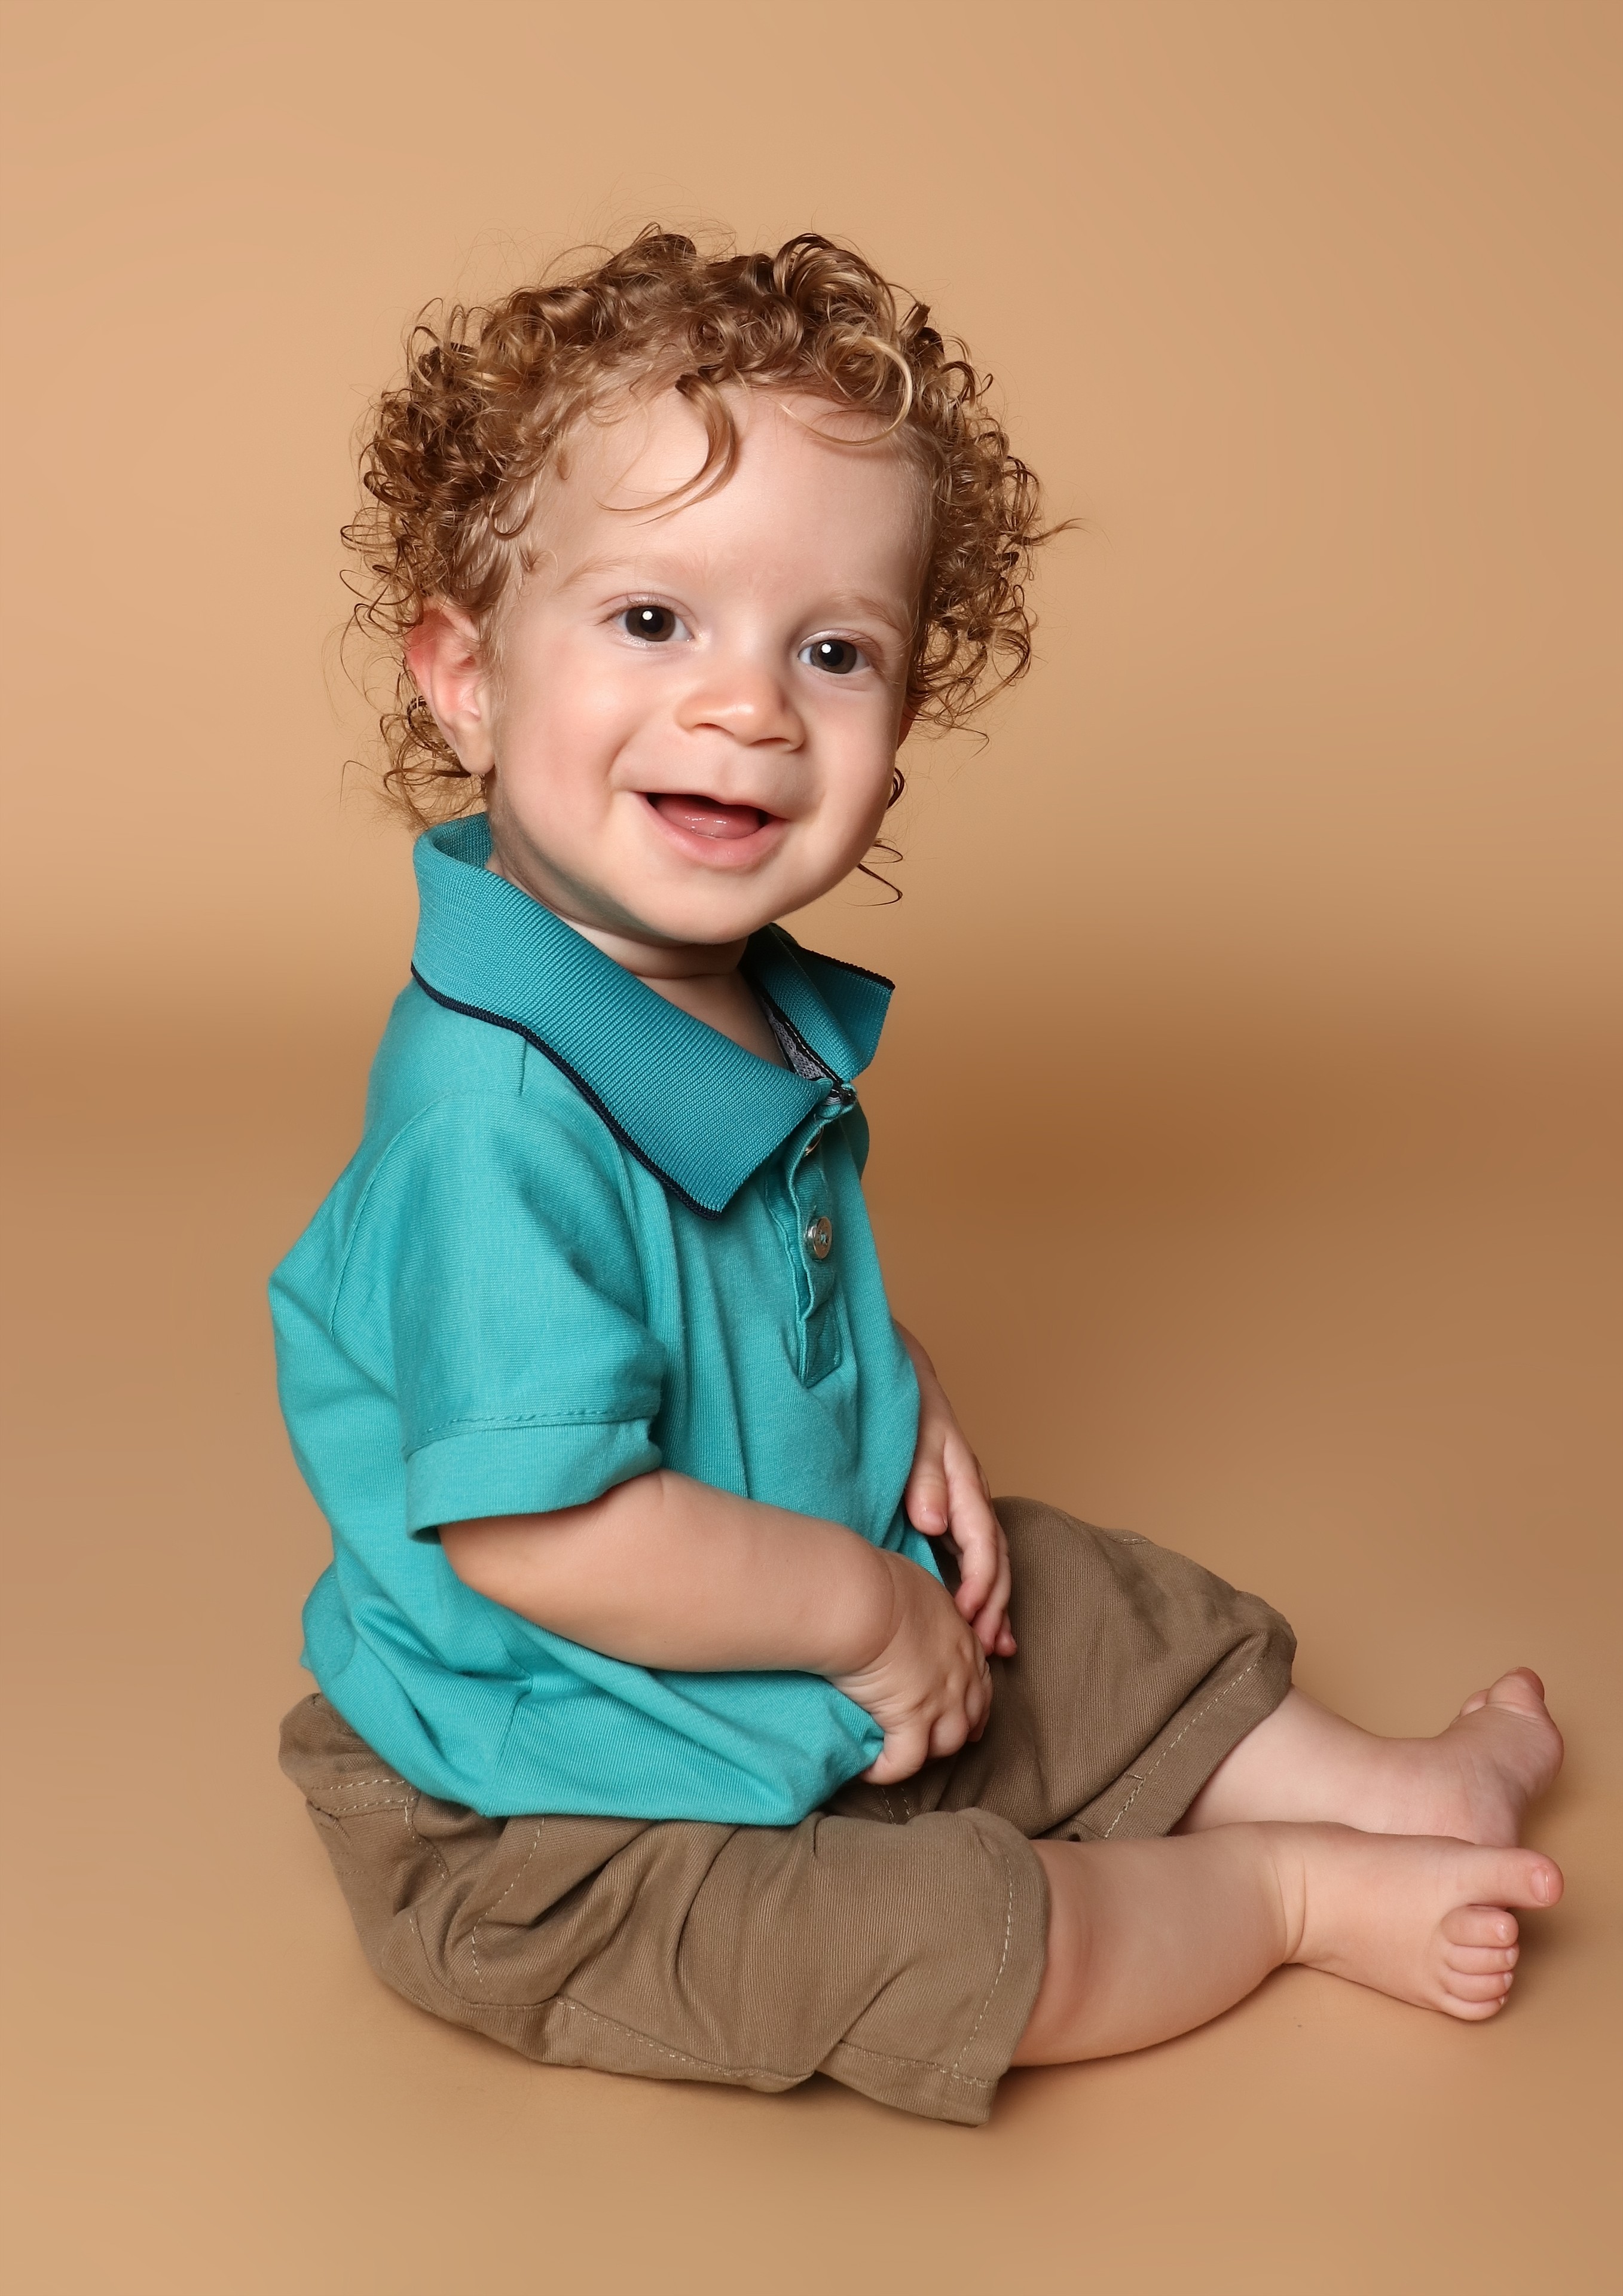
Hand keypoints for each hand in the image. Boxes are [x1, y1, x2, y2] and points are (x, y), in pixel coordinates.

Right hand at [829, 1547, 992, 1783]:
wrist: (862, 1601)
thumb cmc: (878, 1580)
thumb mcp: (913, 1583)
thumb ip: (919, 1602)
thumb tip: (902, 1602)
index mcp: (962, 1638)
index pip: (979, 1678)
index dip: (971, 1700)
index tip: (960, 1712)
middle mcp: (960, 1673)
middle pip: (971, 1716)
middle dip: (958, 1731)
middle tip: (935, 1742)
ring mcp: (940, 1701)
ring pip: (946, 1744)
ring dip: (926, 1752)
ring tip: (900, 1753)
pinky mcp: (911, 1722)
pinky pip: (905, 1761)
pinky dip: (889, 1770)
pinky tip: (869, 1771)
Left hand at [896, 1326, 1015, 1659]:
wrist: (906, 1383)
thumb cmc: (910, 1408)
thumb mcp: (919, 1435)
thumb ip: (925, 1477)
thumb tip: (932, 1521)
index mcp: (967, 1482)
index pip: (982, 1542)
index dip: (978, 1583)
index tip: (964, 1616)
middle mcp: (974, 1499)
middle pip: (996, 1561)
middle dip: (994, 1606)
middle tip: (983, 1647)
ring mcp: (967, 1508)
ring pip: (992, 1565)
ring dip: (996, 1606)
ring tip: (997, 1648)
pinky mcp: (954, 1515)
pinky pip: (977, 1559)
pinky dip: (984, 1593)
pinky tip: (984, 1623)